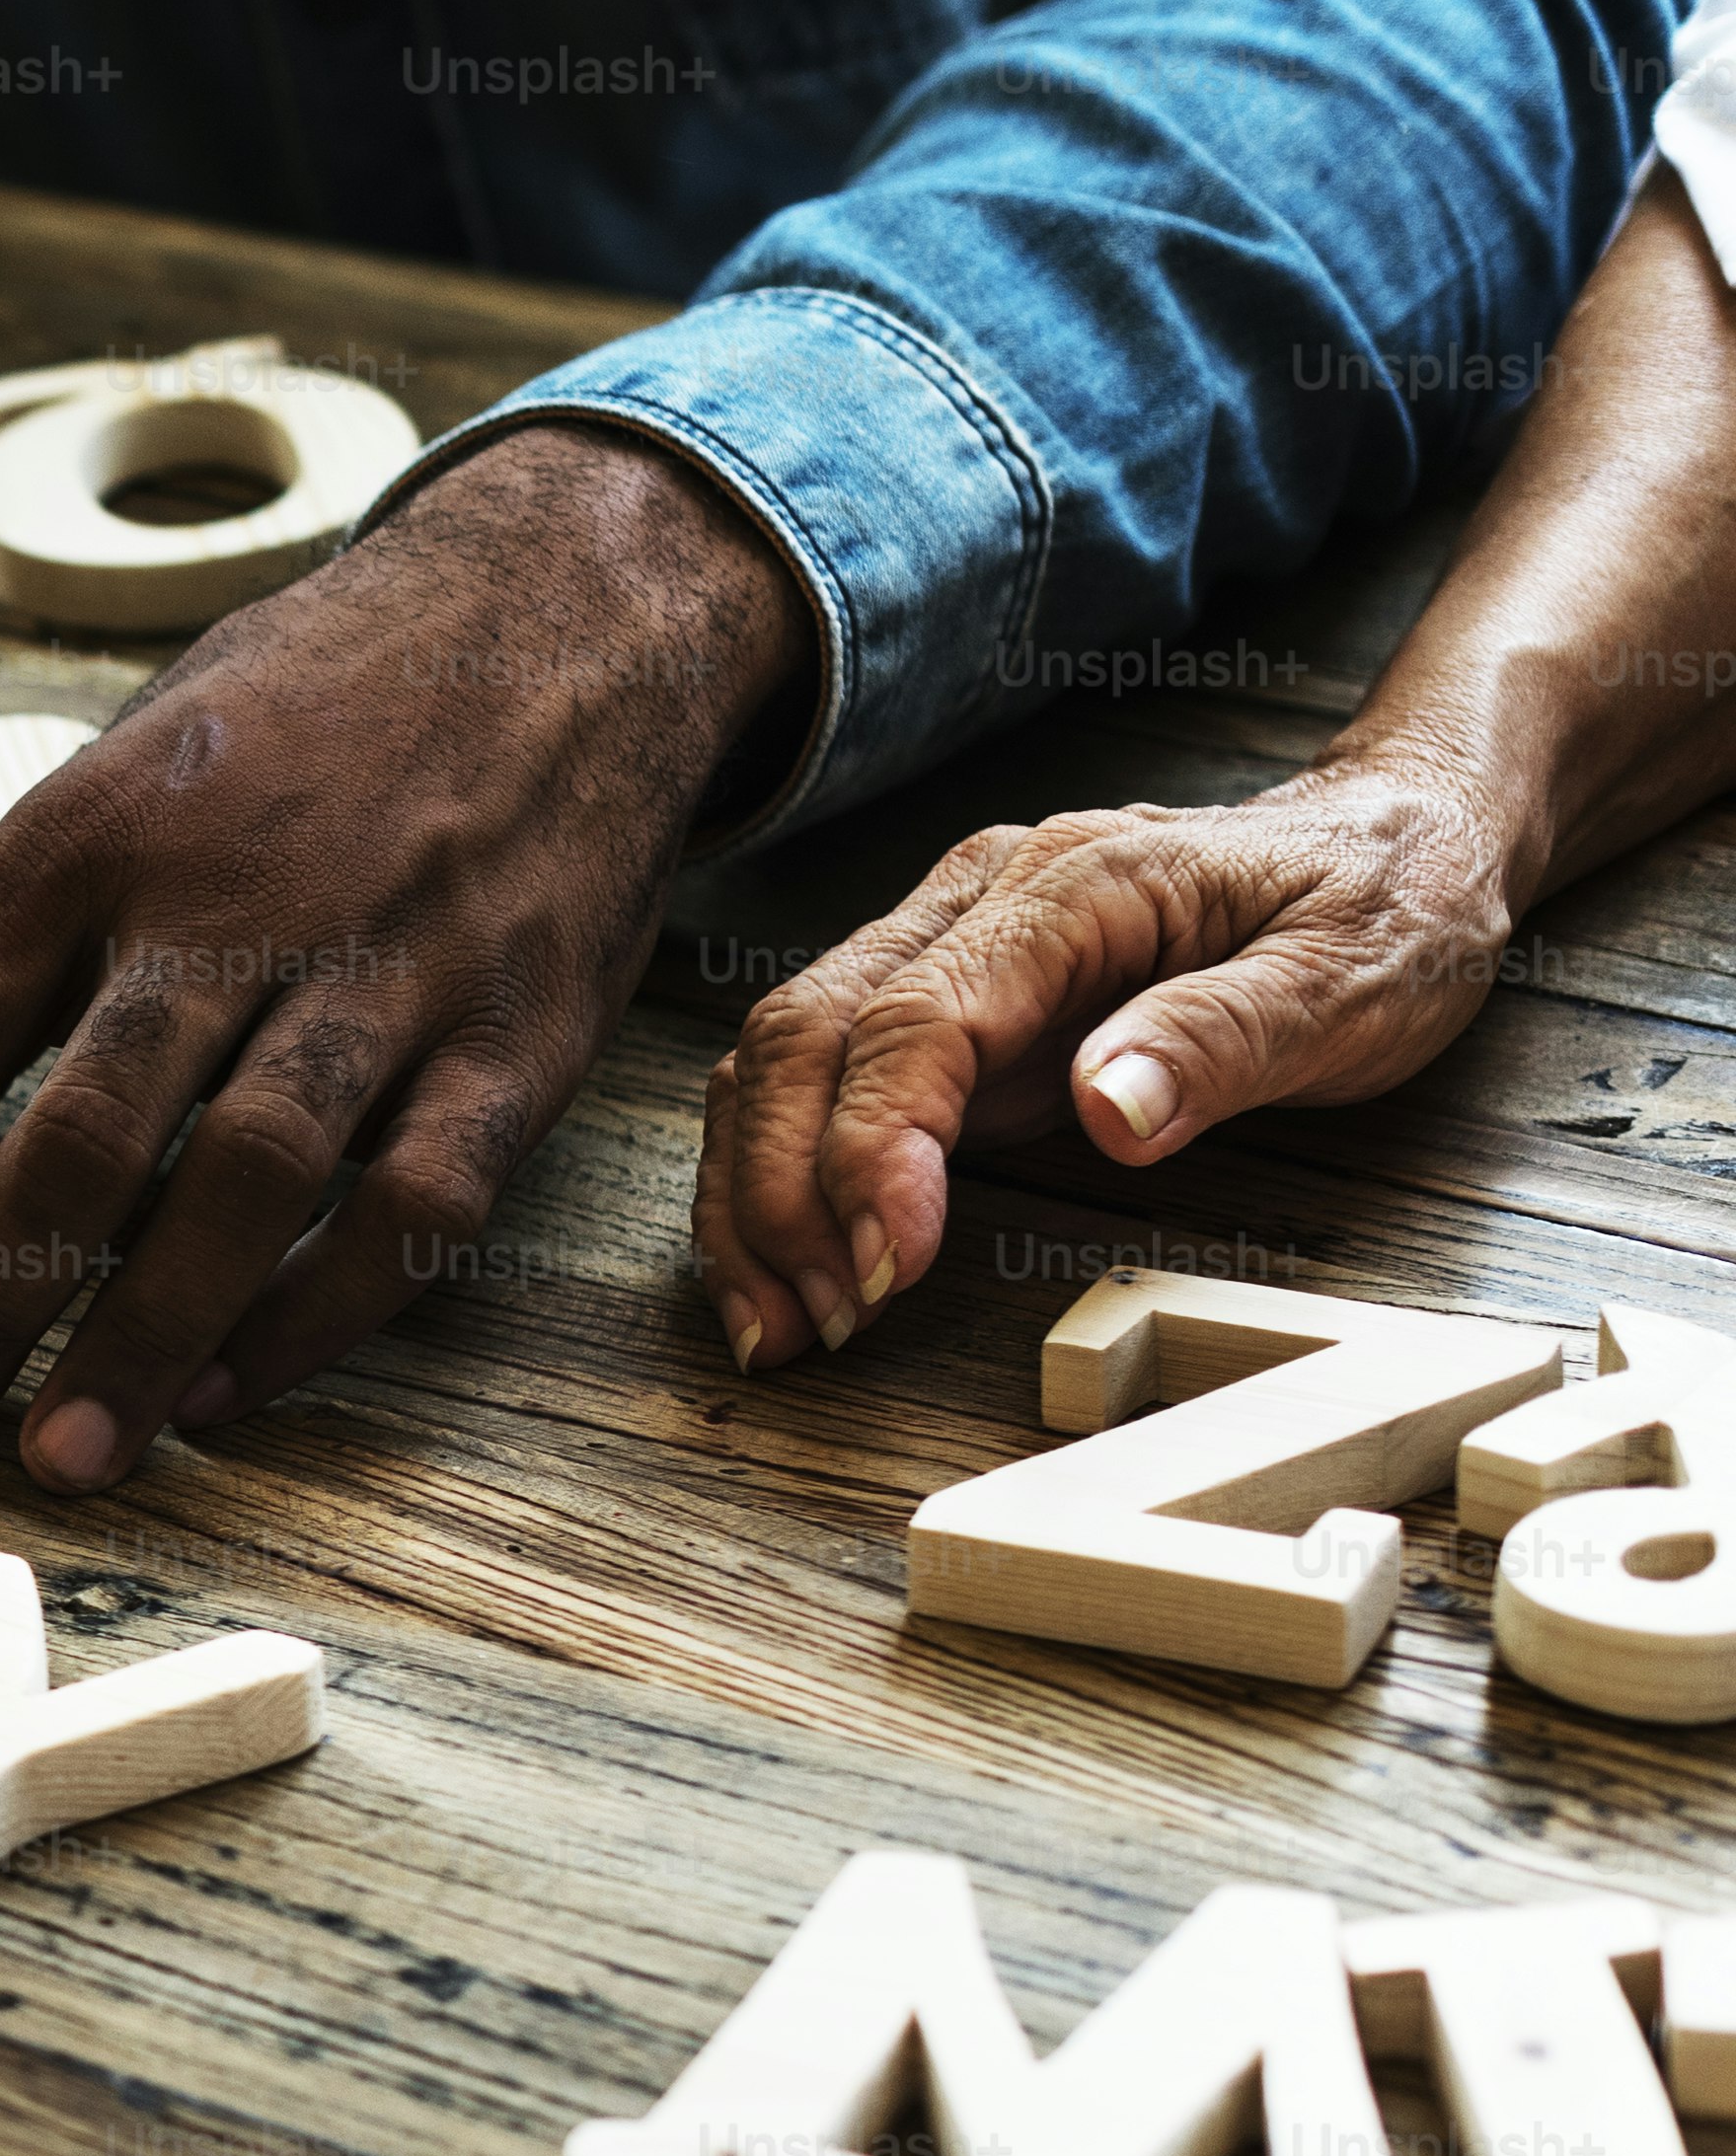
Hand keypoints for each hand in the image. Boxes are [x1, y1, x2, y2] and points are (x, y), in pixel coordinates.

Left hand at [0, 424, 813, 1485]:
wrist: (563, 606)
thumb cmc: (306, 710)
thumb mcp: (130, 761)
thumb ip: (29, 927)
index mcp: (96, 830)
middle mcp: (235, 900)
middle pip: (82, 1130)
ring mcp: (387, 970)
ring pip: (246, 1182)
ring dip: (143, 1334)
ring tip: (65, 1452)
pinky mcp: (515, 1037)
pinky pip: (412, 1210)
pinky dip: (314, 1316)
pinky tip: (226, 1393)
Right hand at [699, 750, 1516, 1362]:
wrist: (1402, 832)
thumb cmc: (1385, 906)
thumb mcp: (1350, 976)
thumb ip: (1222, 1036)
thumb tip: (1103, 1108)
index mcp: (1072, 887)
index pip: (916, 1017)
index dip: (876, 1149)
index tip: (888, 1265)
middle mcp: (978, 899)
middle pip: (806, 1034)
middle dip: (782, 1192)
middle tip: (813, 1324)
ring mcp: (945, 940)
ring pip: (780, 1056)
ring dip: (753, 1194)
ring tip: (780, 1320)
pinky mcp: (941, 996)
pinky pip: (811, 1076)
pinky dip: (776, 1175)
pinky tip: (790, 1264)